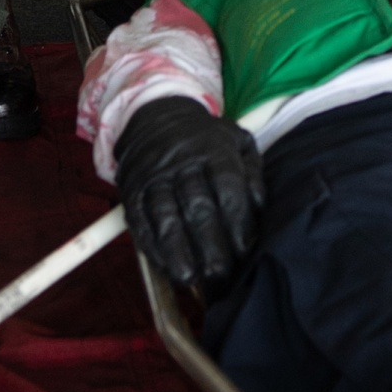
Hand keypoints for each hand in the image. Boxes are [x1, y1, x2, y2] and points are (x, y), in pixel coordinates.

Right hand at [115, 96, 263, 288]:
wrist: (156, 115)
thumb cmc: (206, 138)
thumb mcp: (237, 140)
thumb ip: (252, 173)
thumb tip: (259, 208)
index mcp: (213, 149)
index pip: (227, 186)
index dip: (236, 220)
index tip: (244, 249)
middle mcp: (182, 162)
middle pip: (197, 205)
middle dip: (209, 243)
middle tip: (220, 273)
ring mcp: (154, 175)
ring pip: (165, 215)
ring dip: (176, 250)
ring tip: (189, 277)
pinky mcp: (132, 188)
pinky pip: (139, 219)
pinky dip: (151, 245)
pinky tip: (164, 264)